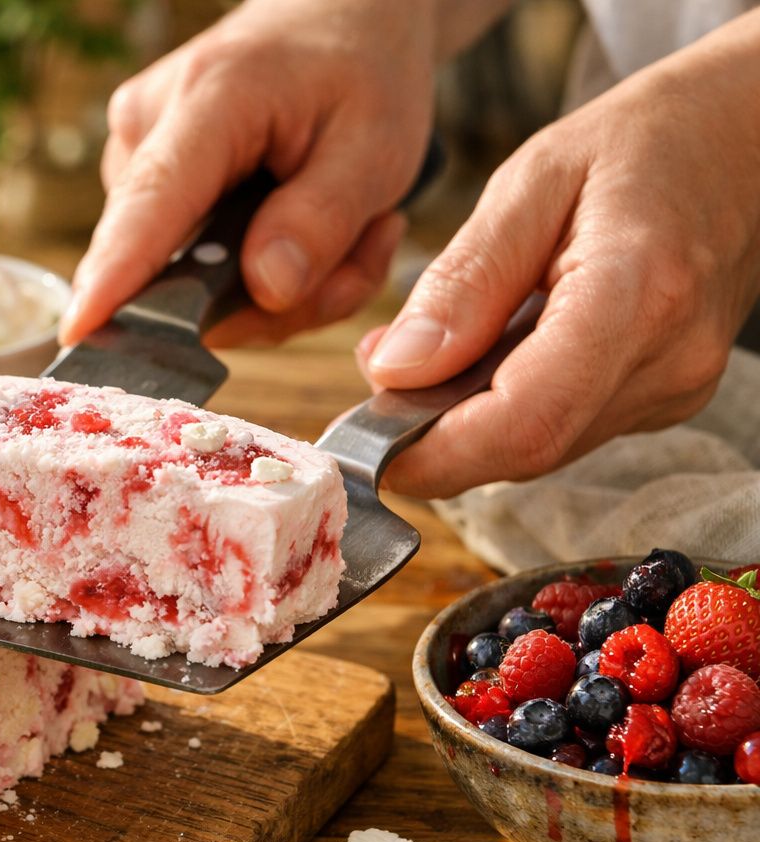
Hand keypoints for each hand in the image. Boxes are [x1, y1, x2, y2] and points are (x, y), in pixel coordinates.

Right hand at [62, 0, 453, 345]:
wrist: (338, 22)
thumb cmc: (359, 73)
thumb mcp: (377, 145)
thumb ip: (322, 219)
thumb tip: (267, 289)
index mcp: (212, 98)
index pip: (152, 200)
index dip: (116, 274)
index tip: (79, 329)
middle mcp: (150, 123)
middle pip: (168, 264)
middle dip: (264, 299)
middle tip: (354, 260)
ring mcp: (137, 150)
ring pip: (182, 277)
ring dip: (270, 289)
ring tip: (339, 235)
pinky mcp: (142, 177)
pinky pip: (185, 264)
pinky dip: (252, 273)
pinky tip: (298, 230)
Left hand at [363, 10, 759, 498]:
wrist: (745, 139)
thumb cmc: (643, 144)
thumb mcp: (533, 180)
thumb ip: (464, 279)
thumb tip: (393, 369)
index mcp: (636, 294)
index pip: (525, 420)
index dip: (436, 454)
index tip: (368, 446)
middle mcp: (668, 360)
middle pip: (527, 447)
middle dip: (435, 439)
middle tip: (379, 386)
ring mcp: (675, 387)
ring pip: (542, 447)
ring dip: (467, 423)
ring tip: (426, 358)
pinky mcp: (666, 396)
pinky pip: (566, 426)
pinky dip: (506, 406)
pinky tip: (485, 356)